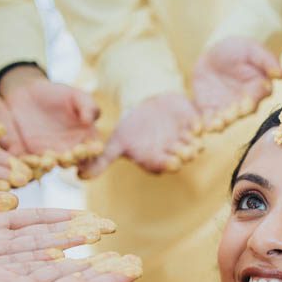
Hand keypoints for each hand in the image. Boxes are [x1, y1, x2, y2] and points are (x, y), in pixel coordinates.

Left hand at [0, 64, 103, 165]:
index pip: (95, 150)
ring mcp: (51, 155)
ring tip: (48, 162)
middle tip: (69, 156)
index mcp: (86, 139)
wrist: (28, 94)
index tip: (95, 148)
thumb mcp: (75, 95)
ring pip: (53, 164)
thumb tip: (90, 121)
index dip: (95, 151)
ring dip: (51, 165)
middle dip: (73, 160)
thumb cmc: (58, 93)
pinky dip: (30, 163)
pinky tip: (27, 160)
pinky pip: (32, 162)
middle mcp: (71, 151)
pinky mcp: (32, 155)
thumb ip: (87, 106)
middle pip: (75, 161)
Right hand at [79, 93, 201, 177]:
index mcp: (158, 160)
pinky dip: (201, 124)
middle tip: (186, 150)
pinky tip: (199, 121)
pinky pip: (202, 126)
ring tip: (194, 136)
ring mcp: (187, 139)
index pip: (165, 165)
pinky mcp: (195, 124)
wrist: (144, 105)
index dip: (168, 163)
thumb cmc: (130, 128)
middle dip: (185, 153)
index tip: (170, 161)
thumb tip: (80, 176)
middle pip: (183, 156)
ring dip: (195, 141)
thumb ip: (103, 160)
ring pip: (195, 143)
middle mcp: (175, 153)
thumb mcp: (116, 143)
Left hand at [192, 37, 281, 131]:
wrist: (212, 56)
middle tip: (231, 114)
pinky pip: (209, 120)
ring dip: (222, 123)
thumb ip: (267, 60)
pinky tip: (201, 127)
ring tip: (216, 125)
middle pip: (244, 111)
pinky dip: (206, 125)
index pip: (260, 94)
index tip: (248, 99)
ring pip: (227, 119)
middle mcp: (246, 102)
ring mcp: (229, 109)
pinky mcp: (211, 111)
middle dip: (237, 113)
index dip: (255, 97)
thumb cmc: (237, 50)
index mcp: (259, 88)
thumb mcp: (251, 49)